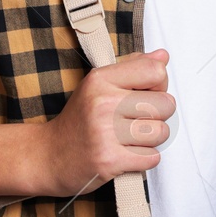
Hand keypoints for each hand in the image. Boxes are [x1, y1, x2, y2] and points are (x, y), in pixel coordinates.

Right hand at [35, 49, 175, 197]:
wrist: (49, 157)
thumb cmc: (80, 120)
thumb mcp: (99, 85)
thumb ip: (133, 67)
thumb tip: (163, 56)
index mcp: (101, 79)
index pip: (156, 72)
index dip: (160, 85)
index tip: (147, 95)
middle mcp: (103, 103)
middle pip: (166, 104)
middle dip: (159, 115)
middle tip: (138, 121)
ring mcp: (105, 133)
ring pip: (162, 132)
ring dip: (152, 139)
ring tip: (131, 139)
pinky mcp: (109, 160)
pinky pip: (153, 157)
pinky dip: (145, 158)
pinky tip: (127, 154)